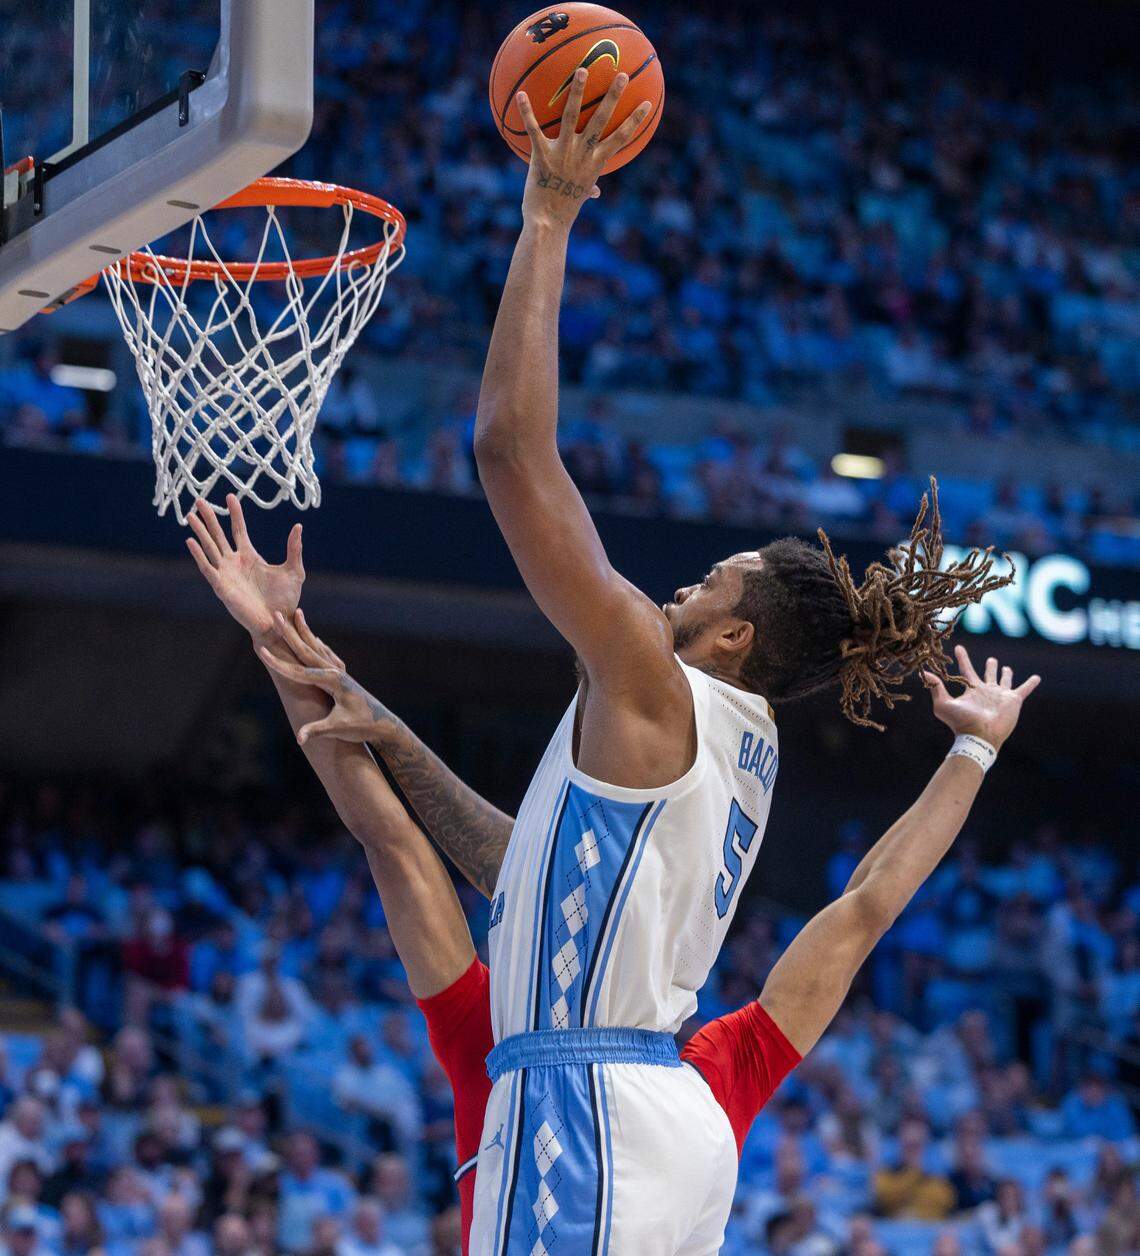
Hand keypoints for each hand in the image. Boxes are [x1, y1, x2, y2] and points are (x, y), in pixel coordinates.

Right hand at [185, 496, 303, 640]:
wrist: (278, 622)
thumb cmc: (286, 600)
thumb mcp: (294, 571)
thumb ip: (294, 549)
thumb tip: (298, 526)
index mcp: (250, 557)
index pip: (239, 530)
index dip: (235, 514)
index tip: (230, 497)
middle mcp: (235, 563)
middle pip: (219, 535)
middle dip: (210, 518)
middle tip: (199, 500)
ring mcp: (226, 573)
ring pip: (210, 547)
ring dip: (200, 532)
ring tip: (190, 516)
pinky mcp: (221, 586)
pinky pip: (207, 567)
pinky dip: (199, 554)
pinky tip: (191, 541)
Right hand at [258, 610, 394, 747]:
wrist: (385, 724)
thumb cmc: (362, 726)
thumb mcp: (338, 729)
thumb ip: (317, 730)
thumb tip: (299, 739)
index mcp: (331, 681)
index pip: (297, 670)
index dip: (277, 662)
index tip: (261, 649)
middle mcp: (335, 672)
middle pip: (307, 649)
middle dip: (290, 633)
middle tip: (277, 614)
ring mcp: (339, 672)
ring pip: (317, 648)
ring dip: (304, 632)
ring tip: (297, 613)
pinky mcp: (342, 676)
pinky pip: (325, 655)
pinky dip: (316, 644)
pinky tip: (314, 637)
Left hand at [517, 69, 651, 229]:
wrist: (547, 223)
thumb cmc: (564, 211)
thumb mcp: (580, 198)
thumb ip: (588, 188)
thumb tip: (595, 192)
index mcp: (595, 162)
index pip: (621, 138)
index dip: (635, 120)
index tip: (647, 104)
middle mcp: (582, 153)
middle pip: (601, 120)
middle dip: (613, 96)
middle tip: (620, 75)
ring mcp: (563, 152)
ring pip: (572, 116)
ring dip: (577, 92)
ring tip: (582, 71)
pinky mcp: (541, 155)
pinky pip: (533, 129)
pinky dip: (526, 112)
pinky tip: (520, 94)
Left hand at [923, 645, 1039, 749]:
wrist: (980, 736)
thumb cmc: (960, 722)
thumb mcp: (943, 704)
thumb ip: (936, 688)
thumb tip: (925, 673)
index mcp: (971, 690)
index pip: (966, 669)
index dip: (963, 658)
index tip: (959, 647)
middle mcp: (985, 692)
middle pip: (987, 675)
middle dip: (989, 667)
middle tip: (991, 659)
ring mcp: (1000, 696)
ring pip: (1004, 680)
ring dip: (1005, 674)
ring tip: (1006, 668)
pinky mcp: (1013, 701)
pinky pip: (1024, 689)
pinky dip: (1030, 683)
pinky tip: (1036, 678)